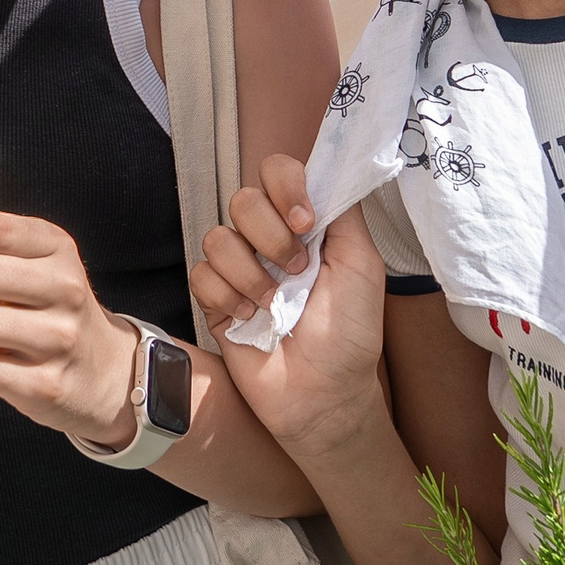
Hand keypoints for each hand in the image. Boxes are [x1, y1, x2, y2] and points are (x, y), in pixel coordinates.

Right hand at [191, 155, 390, 460]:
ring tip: (274, 305)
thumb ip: (343, 213)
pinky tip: (250, 319)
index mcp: (302, 225)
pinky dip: (228, 297)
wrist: (324, 394)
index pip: (278, 172)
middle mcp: (266, 240)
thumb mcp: (362, 265)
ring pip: (217, 237)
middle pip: (243, 199)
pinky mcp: (214, 300)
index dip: (285, 187)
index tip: (305, 221)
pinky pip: (201, 275)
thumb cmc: (350, 334)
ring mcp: (238, 269)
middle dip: (271, 237)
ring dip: (251, 274)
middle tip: (297, 272)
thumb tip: (325, 170)